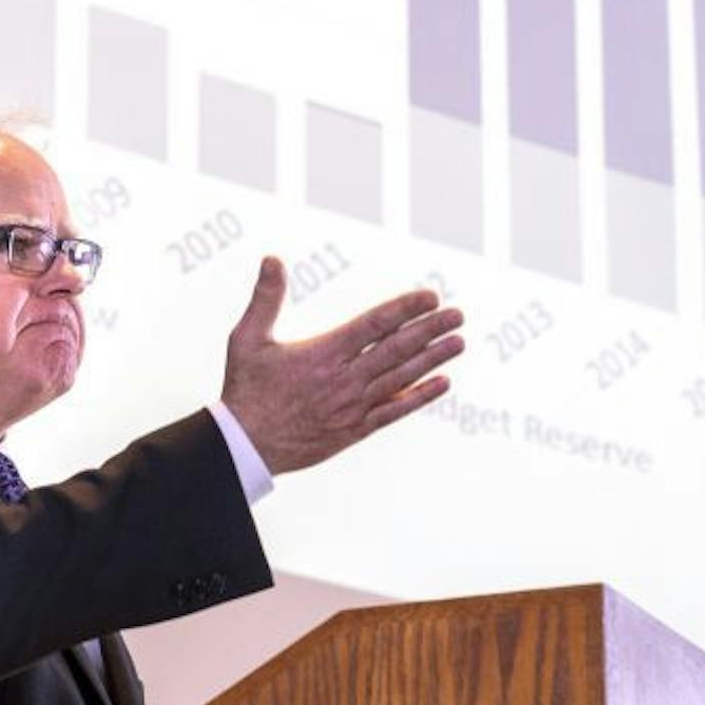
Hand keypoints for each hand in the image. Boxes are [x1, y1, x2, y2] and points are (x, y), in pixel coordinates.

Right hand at [220, 256, 464, 474]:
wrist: (245, 446)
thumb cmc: (245, 389)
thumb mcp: (246, 338)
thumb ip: (265, 299)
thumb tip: (272, 259)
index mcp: (323, 353)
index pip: (374, 324)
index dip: (405, 309)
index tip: (431, 297)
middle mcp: (344, 379)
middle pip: (396, 349)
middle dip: (430, 330)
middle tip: (457, 315)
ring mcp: (352, 406)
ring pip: (401, 377)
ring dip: (433, 358)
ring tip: (459, 342)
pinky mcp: (355, 430)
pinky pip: (395, 411)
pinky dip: (420, 397)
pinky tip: (443, 383)